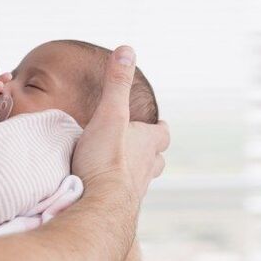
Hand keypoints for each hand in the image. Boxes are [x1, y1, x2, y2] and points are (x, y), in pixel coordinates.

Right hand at [72, 47, 168, 200]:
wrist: (97, 208)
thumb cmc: (105, 160)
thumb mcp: (110, 114)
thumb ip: (117, 84)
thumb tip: (127, 50)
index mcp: (147, 144)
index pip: (162, 134)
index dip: (160, 128)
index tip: (158, 125)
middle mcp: (146, 170)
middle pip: (158, 160)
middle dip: (152, 151)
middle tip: (143, 146)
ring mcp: (134, 193)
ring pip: (144, 180)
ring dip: (137, 173)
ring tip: (125, 169)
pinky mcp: (118, 210)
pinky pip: (124, 198)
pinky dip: (119, 191)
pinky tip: (105, 191)